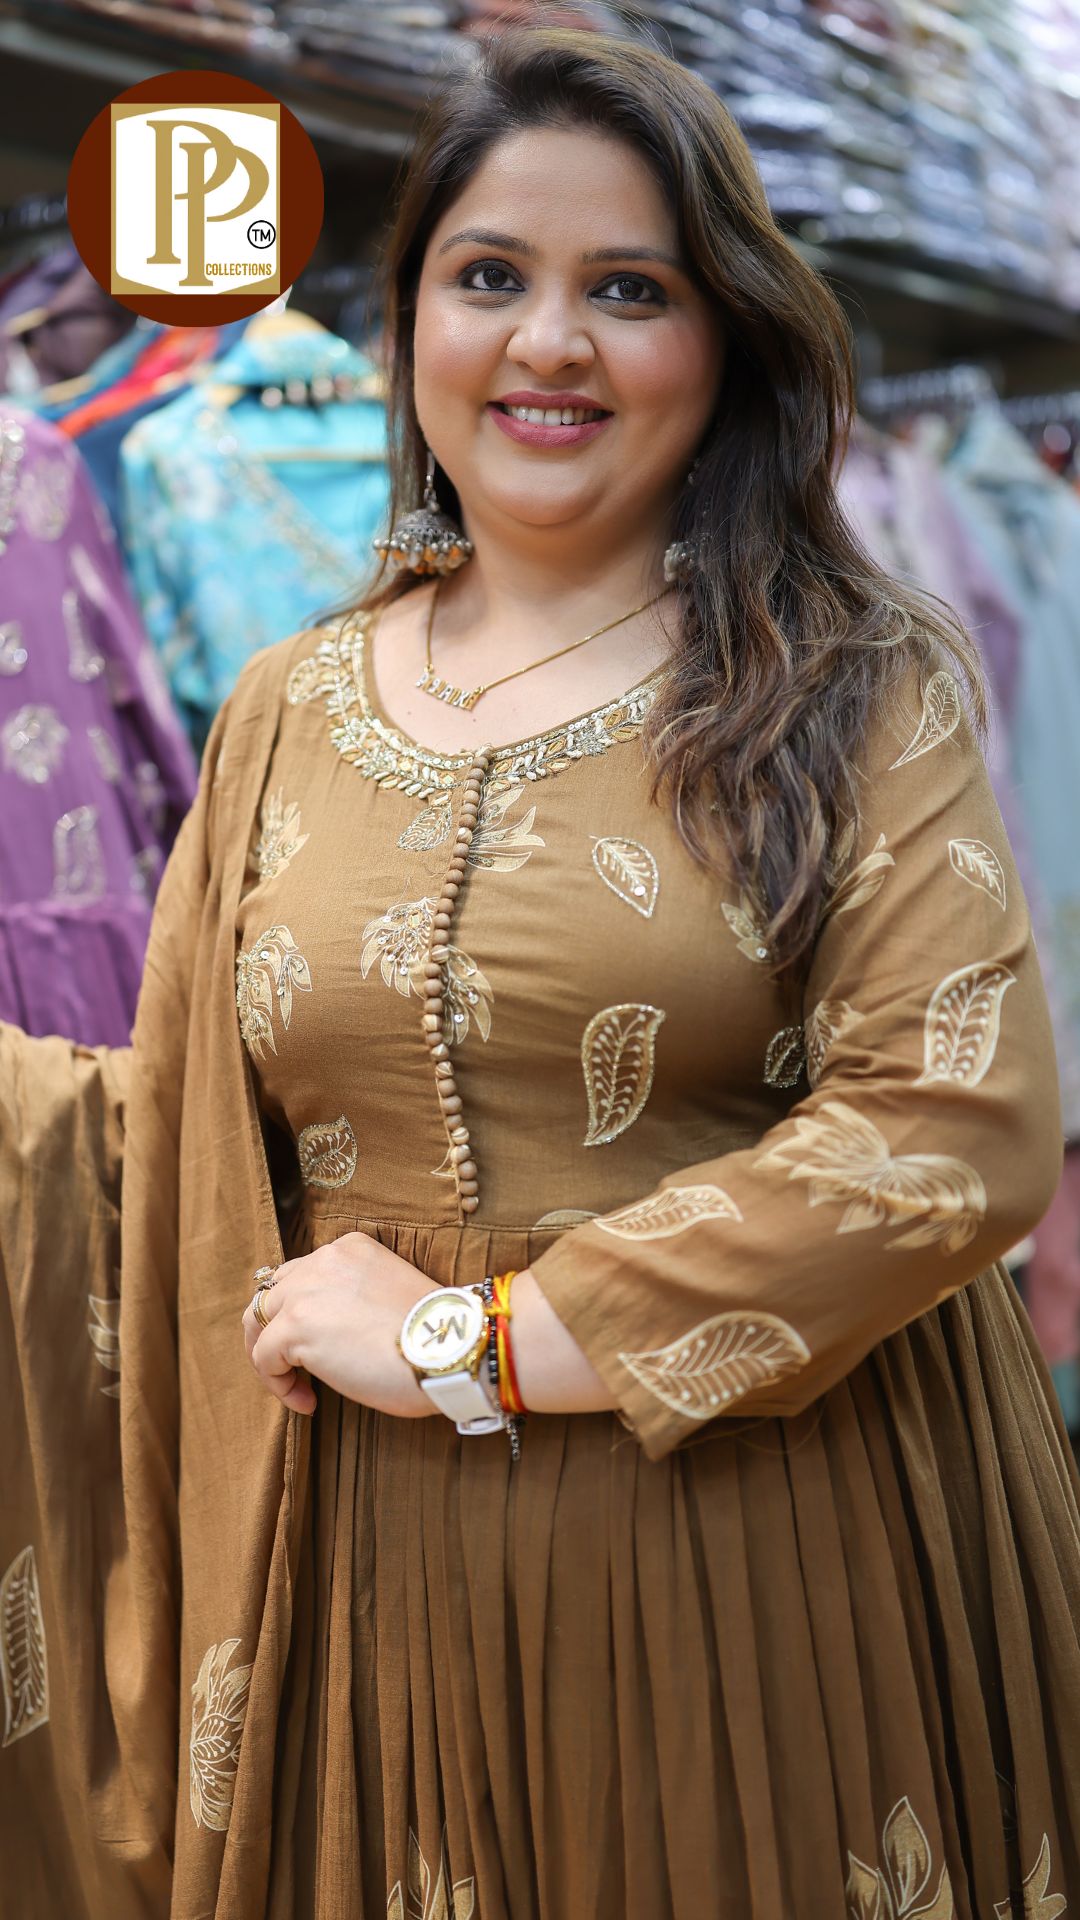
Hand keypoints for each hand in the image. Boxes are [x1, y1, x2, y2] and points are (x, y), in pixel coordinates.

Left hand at [242, 1233, 436, 1417]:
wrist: (446, 1348)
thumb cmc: (432, 1337)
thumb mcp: (388, 1295)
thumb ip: (353, 1299)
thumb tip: (328, 1334)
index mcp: (350, 1248)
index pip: (303, 1274)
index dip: (302, 1313)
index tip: (320, 1345)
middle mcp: (323, 1259)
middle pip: (272, 1294)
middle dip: (274, 1331)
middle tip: (294, 1366)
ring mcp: (305, 1291)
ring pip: (256, 1322)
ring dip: (269, 1357)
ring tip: (293, 1385)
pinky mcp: (295, 1327)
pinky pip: (264, 1359)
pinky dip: (278, 1386)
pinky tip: (308, 1403)